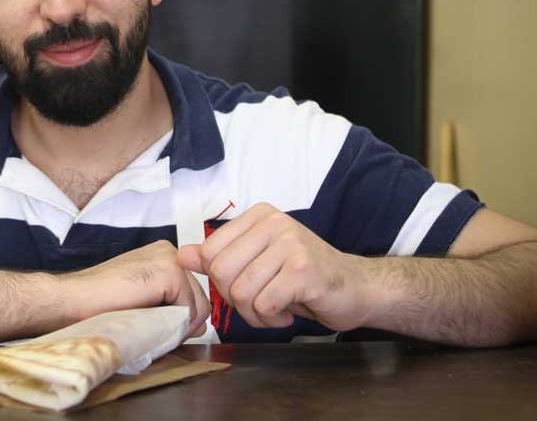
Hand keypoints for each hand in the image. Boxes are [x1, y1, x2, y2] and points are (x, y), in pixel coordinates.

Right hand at [62, 240, 210, 337]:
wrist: (73, 300)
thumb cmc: (99, 305)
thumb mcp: (144, 304)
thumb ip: (173, 309)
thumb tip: (202, 325)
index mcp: (162, 257)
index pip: (192, 293)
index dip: (181, 319)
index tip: (158, 327)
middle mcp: (169, 252)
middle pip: (199, 299)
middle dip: (183, 323)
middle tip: (155, 332)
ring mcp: (170, 259)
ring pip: (198, 306)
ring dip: (179, 326)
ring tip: (150, 328)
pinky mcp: (169, 272)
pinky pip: (190, 309)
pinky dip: (176, 324)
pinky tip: (150, 322)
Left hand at [177, 203, 372, 330]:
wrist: (355, 288)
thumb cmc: (303, 277)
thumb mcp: (257, 262)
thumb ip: (220, 257)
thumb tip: (181, 255)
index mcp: (258, 216)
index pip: (210, 252)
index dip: (221, 280)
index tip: (245, 286)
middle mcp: (273, 222)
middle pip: (221, 272)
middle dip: (235, 300)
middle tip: (260, 303)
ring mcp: (290, 243)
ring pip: (241, 292)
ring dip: (255, 314)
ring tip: (275, 309)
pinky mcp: (303, 269)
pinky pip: (264, 304)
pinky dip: (271, 319)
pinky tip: (288, 314)